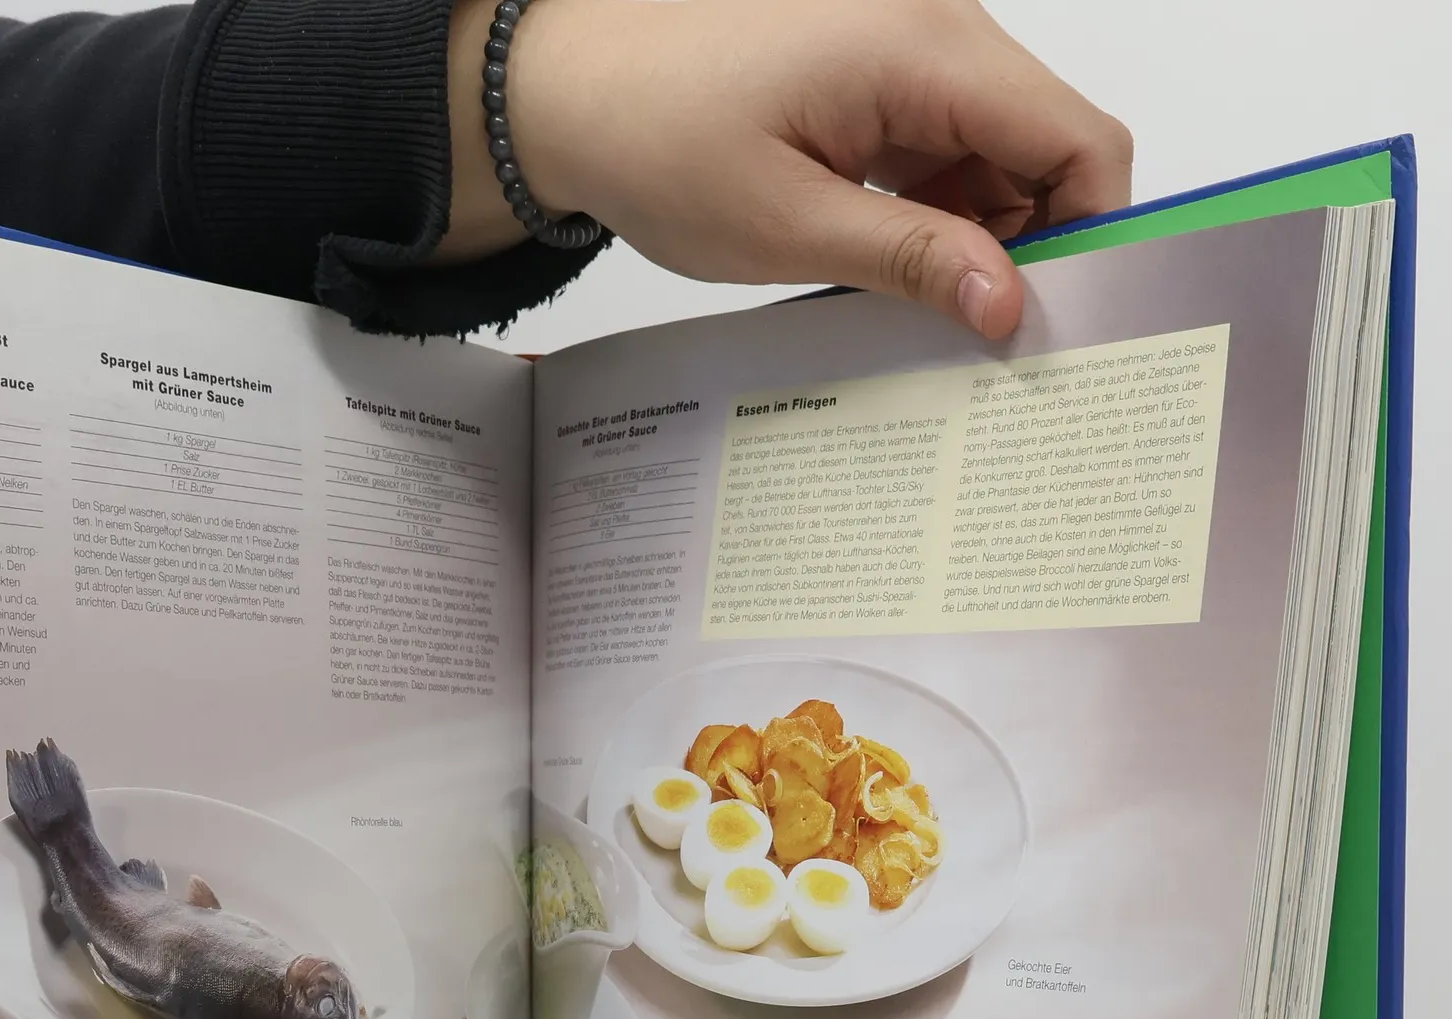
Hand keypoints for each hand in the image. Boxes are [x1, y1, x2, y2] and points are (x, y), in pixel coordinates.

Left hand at [441, 0, 1131, 337]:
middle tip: (985, 340)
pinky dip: (936, 215)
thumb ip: (911, 259)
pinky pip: (946, 151)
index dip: (1090, 232)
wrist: (573, 90)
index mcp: (925, 52)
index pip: (1075, 139)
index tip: (1060, 321)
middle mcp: (937, 33)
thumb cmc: (656, 140)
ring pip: (999, 156)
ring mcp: (910, 55)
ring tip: (921, 311)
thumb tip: (1009, 303)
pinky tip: (892, 272)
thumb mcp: (787, 226)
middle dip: (1033, 243)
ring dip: (977, 237)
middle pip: (1046, 146)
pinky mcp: (880, 83)